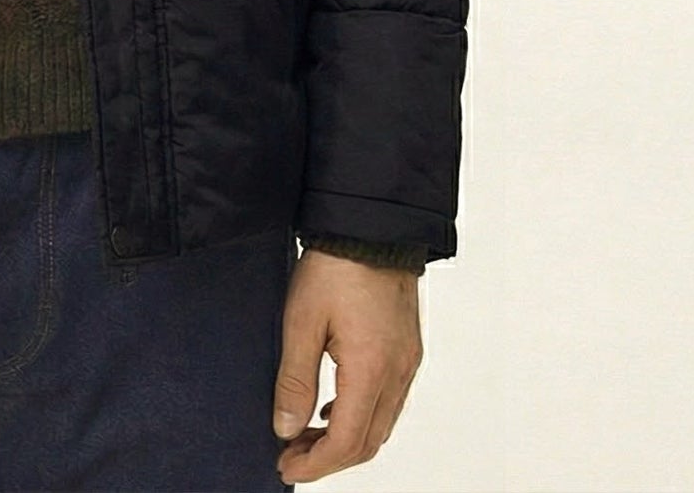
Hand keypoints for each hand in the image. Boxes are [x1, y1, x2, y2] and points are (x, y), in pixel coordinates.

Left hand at [271, 248, 422, 481]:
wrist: (371, 225)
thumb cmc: (336, 265)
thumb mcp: (301, 320)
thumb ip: (294, 379)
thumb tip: (286, 428)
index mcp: (372, 369)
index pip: (348, 441)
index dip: (316, 464)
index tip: (287, 468)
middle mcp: (397, 372)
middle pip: (368, 441)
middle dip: (329, 458)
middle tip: (292, 458)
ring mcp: (407, 361)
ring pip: (381, 424)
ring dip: (346, 439)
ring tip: (307, 436)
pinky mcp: (407, 348)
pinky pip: (389, 400)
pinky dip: (362, 415)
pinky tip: (334, 407)